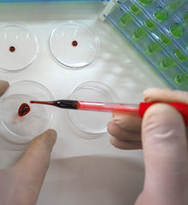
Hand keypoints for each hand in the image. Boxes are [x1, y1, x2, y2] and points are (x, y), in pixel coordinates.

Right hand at [108, 88, 187, 203]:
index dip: (177, 103)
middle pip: (183, 124)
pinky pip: (162, 146)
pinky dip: (140, 139)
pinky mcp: (178, 172)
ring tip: (114, 129)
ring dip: (140, 127)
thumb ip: (168, 154)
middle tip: (120, 117)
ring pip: (170, 133)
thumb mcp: (165, 196)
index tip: (148, 99)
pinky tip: (122, 140)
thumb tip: (160, 113)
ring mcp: (186, 168)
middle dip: (148, 117)